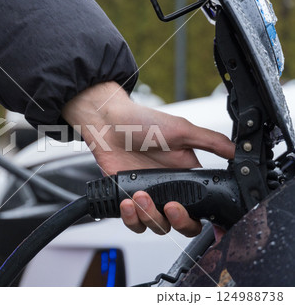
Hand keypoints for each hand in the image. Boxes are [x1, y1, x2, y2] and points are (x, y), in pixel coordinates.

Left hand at [62, 81, 234, 236]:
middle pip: (181, 224)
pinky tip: (127, 201)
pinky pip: (132, 222)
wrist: (109, 123)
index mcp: (186, 176)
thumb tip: (239, 152)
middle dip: (177, 221)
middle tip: (169, 206)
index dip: (199, 217)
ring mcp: (147, 196)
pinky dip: (130, 218)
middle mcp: (167, 189)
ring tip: (140, 196)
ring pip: (156, 226)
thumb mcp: (182, 130)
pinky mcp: (126, 199)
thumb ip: (212, 143)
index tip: (194, 214)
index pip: (200, 207)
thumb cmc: (142, 122)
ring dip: (149, 216)